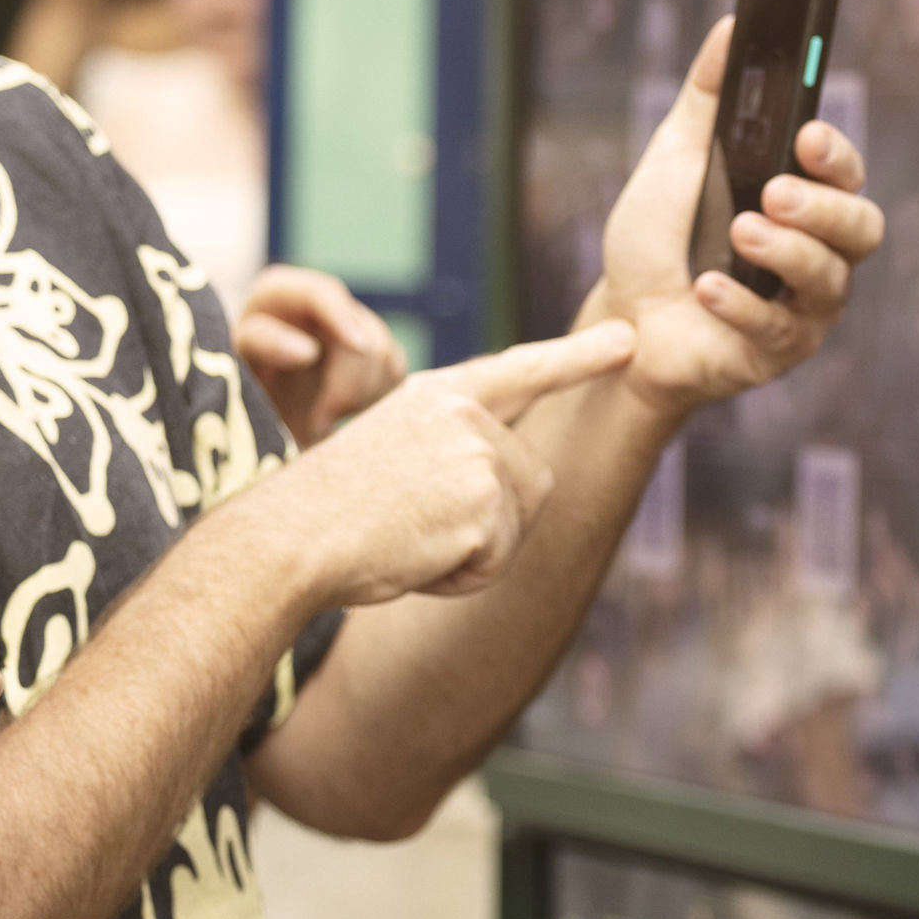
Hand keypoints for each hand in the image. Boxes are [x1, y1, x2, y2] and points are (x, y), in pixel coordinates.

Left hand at [234, 264, 405, 448]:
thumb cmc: (233, 386)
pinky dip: (375, 401)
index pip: (322, 294)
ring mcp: (354, 328)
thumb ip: (263, 345)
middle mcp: (322, 304)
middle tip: (319, 423)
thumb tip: (309, 350)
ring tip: (322, 422)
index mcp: (280, 293)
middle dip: (348, 385)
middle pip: (364, 334)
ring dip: (359, 399)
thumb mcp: (233, 363)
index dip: (342, 317)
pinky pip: (394, 377)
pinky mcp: (376, 357)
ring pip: (385, 358)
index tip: (357, 346)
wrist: (252, 417)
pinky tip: (343, 416)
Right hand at [293, 322, 638, 603]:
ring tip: (409, 536)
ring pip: (517, 524)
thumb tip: (517, 480)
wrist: (290, 539)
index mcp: (438, 395)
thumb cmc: (330, 512)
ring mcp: (477, 454)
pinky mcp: (483, 501)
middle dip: (490, 521)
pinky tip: (413, 556)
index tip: (628, 341)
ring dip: (474, 551)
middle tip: (413, 523)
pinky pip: (498, 560)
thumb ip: (455, 452)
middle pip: (531, 481)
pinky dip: (461, 577)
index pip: (520, 371)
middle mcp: (464, 413)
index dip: (578, 357)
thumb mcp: (396, 457)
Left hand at [594, 17, 885, 410]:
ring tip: (740, 232)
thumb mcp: (675, 157)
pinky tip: (707, 287)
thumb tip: (731, 25)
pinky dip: (743, 304)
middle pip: (861, 226)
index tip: (806, 134)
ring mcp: (804, 307)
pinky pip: (780, 330)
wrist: (621, 317)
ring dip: (787, 252)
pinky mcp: (778, 353)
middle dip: (823, 205)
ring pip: (831, 280)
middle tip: (773, 190)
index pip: (845, 171)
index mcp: (803, 199)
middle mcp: (818, 251)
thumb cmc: (658, 239)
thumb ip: (707, 96)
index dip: (836, 152)